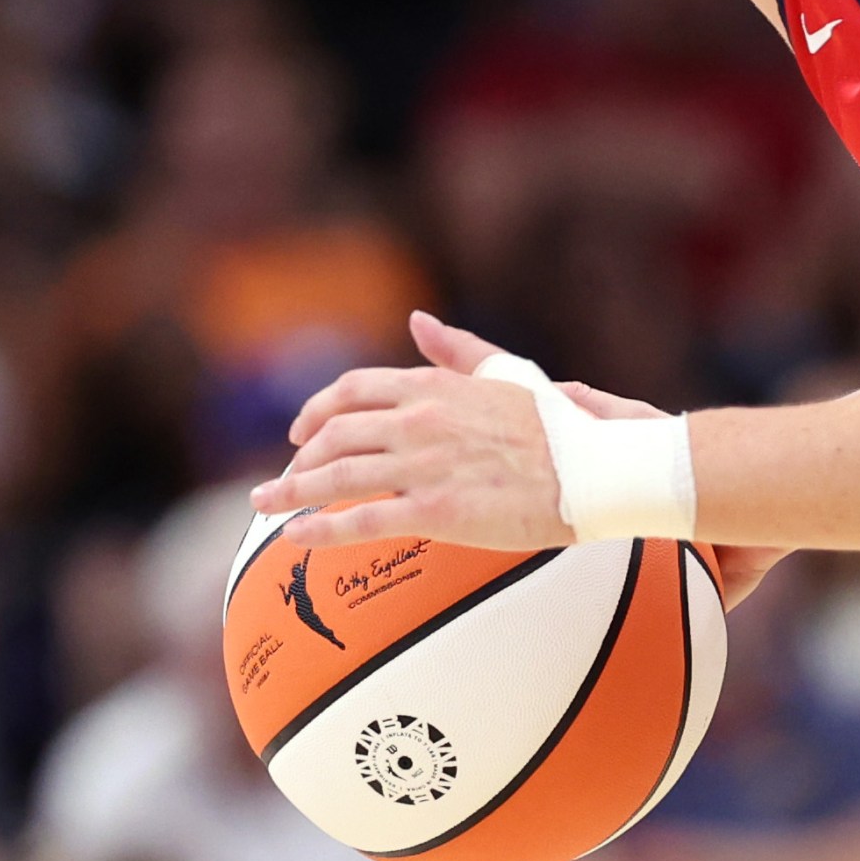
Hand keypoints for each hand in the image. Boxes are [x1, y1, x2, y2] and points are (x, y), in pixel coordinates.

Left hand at [253, 313, 571, 552]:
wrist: (595, 471)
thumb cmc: (559, 428)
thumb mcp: (506, 374)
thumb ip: (458, 349)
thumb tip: (417, 322)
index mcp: (432, 388)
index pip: (351, 391)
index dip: (316, 411)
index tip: (300, 433)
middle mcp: (418, 422)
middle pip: (334, 436)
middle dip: (299, 458)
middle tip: (283, 481)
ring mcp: (424, 468)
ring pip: (336, 477)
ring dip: (291, 492)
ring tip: (264, 506)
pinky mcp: (436, 512)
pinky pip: (361, 521)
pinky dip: (320, 530)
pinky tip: (296, 538)